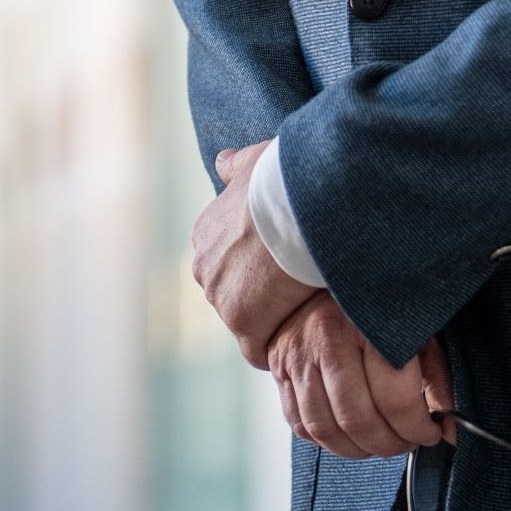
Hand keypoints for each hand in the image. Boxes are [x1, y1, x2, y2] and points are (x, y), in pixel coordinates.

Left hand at [194, 143, 315, 362]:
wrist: (299, 202)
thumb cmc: (282, 179)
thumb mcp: (254, 163)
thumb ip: (236, 167)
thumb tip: (223, 161)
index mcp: (206, 234)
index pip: (227, 264)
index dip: (255, 270)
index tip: (282, 269)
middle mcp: (204, 266)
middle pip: (233, 294)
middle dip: (261, 296)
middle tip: (299, 291)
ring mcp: (220, 296)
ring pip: (246, 320)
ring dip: (273, 320)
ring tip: (306, 312)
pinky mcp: (243, 321)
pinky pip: (257, 349)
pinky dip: (277, 347)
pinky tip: (301, 338)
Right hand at [266, 297, 452, 460]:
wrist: (333, 265)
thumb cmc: (381, 298)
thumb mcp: (418, 327)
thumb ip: (437, 378)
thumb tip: (452, 429)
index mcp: (367, 323)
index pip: (395, 400)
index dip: (418, 429)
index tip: (430, 432)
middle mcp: (326, 336)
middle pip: (358, 419)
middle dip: (389, 444)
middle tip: (405, 443)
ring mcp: (296, 352)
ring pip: (324, 427)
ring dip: (356, 449)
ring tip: (378, 443)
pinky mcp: (279, 366)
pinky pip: (297, 421)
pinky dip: (324, 439)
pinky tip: (346, 434)